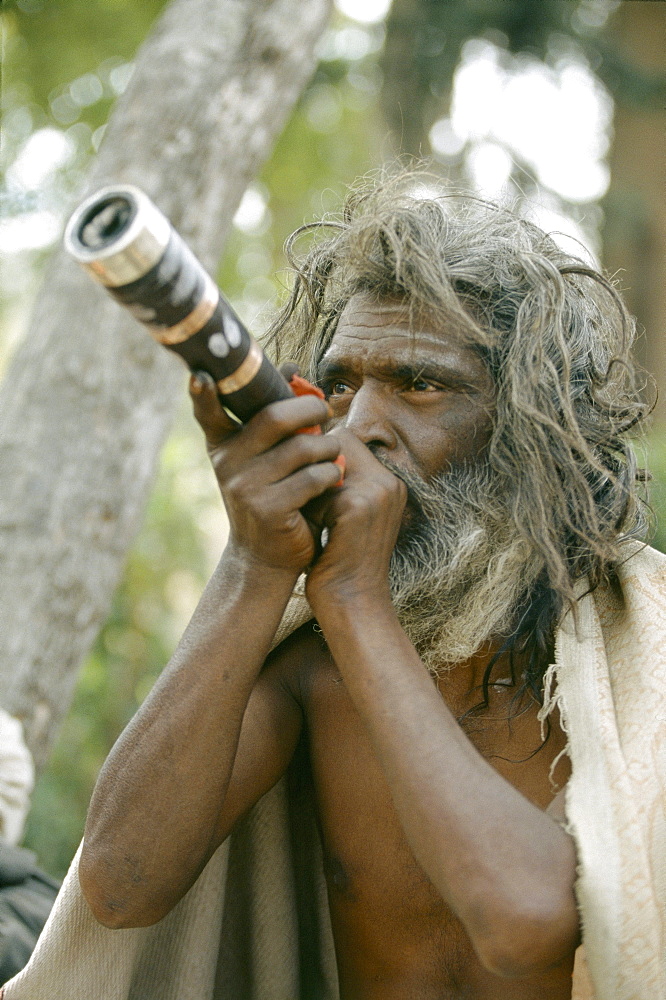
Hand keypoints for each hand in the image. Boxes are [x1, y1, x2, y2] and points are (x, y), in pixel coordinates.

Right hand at [189, 372, 342, 575]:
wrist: (266, 555)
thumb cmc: (274, 494)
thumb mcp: (266, 457)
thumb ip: (276, 416)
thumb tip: (292, 366)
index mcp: (224, 444)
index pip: (209, 413)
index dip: (203, 394)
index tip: (202, 375)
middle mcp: (228, 463)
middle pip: (275, 417)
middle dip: (310, 409)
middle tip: (325, 412)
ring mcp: (246, 487)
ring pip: (302, 447)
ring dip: (329, 447)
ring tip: (334, 453)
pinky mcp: (269, 509)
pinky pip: (313, 477)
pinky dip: (332, 474)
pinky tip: (333, 479)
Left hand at [304, 429, 406, 608]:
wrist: (352, 605)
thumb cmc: (340, 563)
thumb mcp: (345, 518)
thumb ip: (337, 485)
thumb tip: (303, 448)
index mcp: (390, 484)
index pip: (348, 440)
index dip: (323, 456)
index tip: (310, 484)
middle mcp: (389, 483)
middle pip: (339, 442)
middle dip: (316, 465)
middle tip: (310, 500)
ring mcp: (378, 492)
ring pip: (326, 463)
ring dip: (313, 489)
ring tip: (315, 520)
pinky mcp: (358, 506)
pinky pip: (319, 488)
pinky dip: (312, 510)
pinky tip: (317, 533)